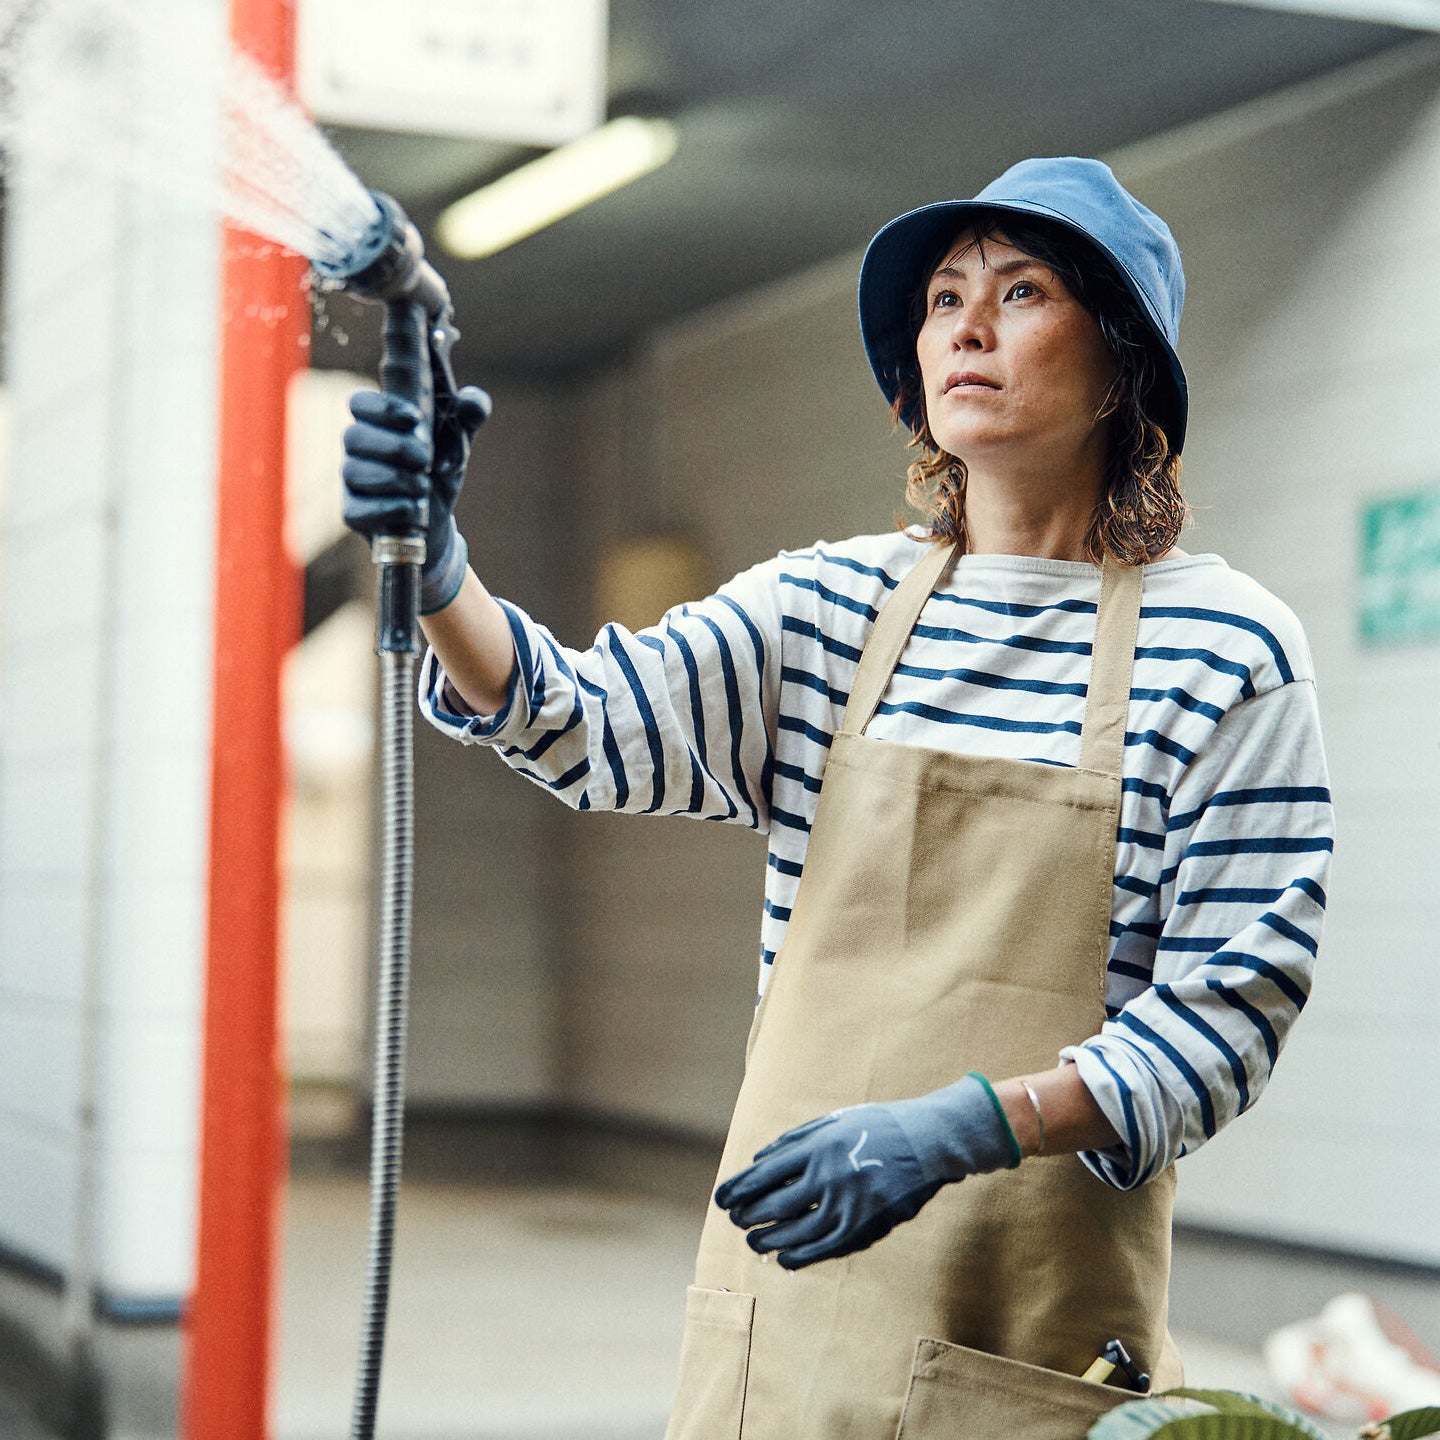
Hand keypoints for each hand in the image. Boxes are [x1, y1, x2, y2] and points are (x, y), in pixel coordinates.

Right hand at [342, 384, 490, 612]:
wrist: (437, 519)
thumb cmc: (440, 466)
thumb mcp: (460, 438)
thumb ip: (470, 412)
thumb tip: (471, 402)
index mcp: (378, 420)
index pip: (359, 402)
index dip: (383, 408)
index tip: (415, 418)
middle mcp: (358, 448)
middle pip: (353, 436)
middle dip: (395, 447)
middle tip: (426, 458)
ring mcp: (353, 480)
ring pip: (353, 472)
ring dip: (395, 478)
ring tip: (424, 486)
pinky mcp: (353, 513)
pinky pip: (358, 510)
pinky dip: (390, 509)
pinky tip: (412, 508)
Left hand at [713, 1073, 1019, 1269]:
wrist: (928, 1142)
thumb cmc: (878, 1127)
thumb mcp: (835, 1120)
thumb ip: (796, 1139)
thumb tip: (758, 1160)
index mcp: (818, 1146)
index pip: (765, 1173)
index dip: (738, 1189)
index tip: (720, 1200)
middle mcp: (828, 1175)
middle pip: (775, 1205)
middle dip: (748, 1216)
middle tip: (736, 1222)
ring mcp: (847, 1203)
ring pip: (796, 1231)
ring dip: (768, 1240)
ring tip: (754, 1242)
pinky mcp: (864, 1226)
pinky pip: (823, 1248)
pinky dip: (799, 1256)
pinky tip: (784, 1259)